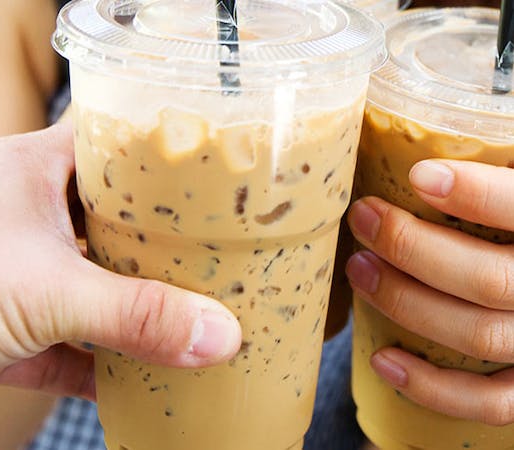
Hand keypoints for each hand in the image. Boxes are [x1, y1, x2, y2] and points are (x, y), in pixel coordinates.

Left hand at [0, 123, 240, 427]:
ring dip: (133, 316)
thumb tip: (219, 335)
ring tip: (196, 328)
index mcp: (38, 173)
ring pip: (88, 293)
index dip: (167, 164)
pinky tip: (139, 383)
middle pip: (110, 229)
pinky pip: (62, 347)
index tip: (221, 187)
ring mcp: (10, 276)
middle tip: (224, 267)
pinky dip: (97, 366)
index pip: (116, 150)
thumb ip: (135, 314)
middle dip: (161, 253)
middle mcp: (25, 218)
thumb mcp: (47, 288)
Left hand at [346, 159, 513, 425]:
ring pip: (480, 334)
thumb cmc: (510, 237)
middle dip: (413, 248)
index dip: (479, 195)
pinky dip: (432, 386)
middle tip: (362, 218)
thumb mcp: (512, 198)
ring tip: (357, 269)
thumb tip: (417, 146)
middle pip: (490, 279)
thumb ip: (492, 179)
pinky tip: (381, 357)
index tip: (418, 176)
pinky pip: (489, 402)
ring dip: (406, 303)